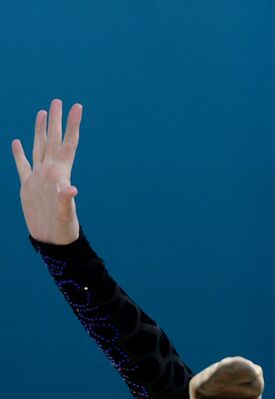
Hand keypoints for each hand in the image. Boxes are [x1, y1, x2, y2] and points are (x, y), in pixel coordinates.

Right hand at [11, 98, 82, 244]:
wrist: (50, 241)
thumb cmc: (62, 230)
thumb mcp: (65, 215)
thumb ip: (66, 201)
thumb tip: (71, 190)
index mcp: (61, 174)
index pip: (68, 144)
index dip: (73, 125)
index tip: (77, 107)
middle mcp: (50, 172)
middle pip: (53, 140)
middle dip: (56, 121)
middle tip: (58, 101)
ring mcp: (39, 178)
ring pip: (39, 147)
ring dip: (40, 130)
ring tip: (42, 113)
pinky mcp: (28, 186)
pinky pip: (22, 165)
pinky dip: (19, 154)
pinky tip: (17, 142)